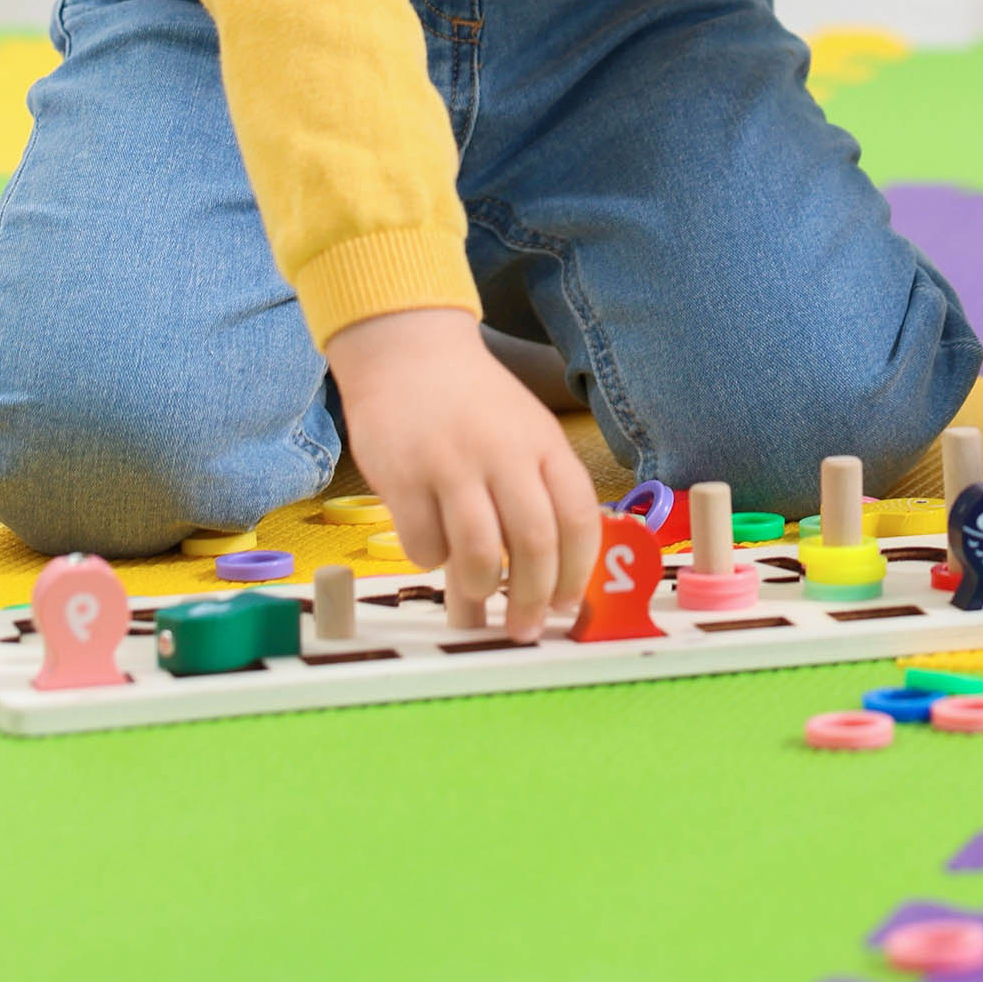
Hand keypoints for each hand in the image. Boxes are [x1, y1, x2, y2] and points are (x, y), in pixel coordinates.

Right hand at [322, 307, 601, 637]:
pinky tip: (432, 547)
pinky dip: (430, 560)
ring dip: (481, 589)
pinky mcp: (403, 477)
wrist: (409, 352)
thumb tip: (552, 579)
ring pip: (480, 552)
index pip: (578, 519)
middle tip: (525, 629)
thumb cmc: (475, 405)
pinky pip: (423, 544)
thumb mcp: (524, 434)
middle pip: (535, 543)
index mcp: (544, 444)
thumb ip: (540, 495)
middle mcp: (504, 454)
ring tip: (477, 596)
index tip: (567, 606)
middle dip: (533, 599)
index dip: (577, 572)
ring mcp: (452, 464)